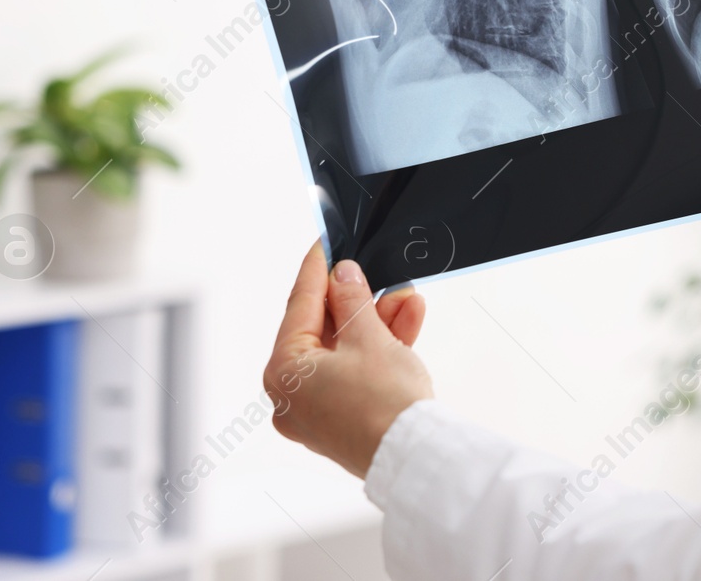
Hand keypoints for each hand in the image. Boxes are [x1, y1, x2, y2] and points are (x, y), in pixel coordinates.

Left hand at [264, 244, 432, 478]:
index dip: (317, 268)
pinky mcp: (342, 420)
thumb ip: (352, 300)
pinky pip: (356, 373)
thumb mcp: (369, 337)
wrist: (416, 458)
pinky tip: (406, 323)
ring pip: (345, 350)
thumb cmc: (385, 406)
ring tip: (407, 299)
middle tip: (378, 273)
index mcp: (284, 372)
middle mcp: (291, 394)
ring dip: (377, 321)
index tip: (326, 243)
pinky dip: (378, 349)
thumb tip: (342, 276)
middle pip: (324, 329)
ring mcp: (317, 411)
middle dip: (361, 299)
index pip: (299, 304)